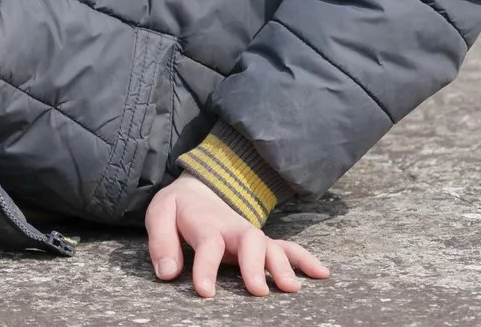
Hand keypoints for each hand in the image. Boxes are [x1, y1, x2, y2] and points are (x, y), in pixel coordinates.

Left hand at [145, 174, 328, 297]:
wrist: (199, 188)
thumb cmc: (178, 207)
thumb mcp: (159, 215)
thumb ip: (161, 243)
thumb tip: (167, 273)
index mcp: (205, 223)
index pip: (207, 244)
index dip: (206, 268)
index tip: (205, 291)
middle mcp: (232, 228)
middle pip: (248, 240)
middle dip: (255, 264)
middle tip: (258, 290)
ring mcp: (250, 236)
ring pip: (271, 245)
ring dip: (283, 265)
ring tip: (291, 288)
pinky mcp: (262, 243)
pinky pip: (287, 248)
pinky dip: (305, 259)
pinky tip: (321, 273)